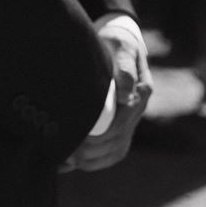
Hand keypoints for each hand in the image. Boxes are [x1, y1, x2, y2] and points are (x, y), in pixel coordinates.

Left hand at [66, 21, 152, 171]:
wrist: (118, 44)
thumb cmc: (116, 43)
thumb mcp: (120, 48)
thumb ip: (123, 68)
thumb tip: (124, 94)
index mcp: (140, 92)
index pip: (121, 125)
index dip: (99, 136)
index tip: (77, 137)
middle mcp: (138, 110)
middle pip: (116, 143)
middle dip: (90, 151)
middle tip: (64, 150)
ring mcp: (131, 121)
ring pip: (114, 152)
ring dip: (90, 159)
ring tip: (65, 158)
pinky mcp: (121, 128)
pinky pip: (111, 153)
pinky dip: (92, 161)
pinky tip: (70, 163)